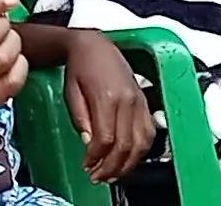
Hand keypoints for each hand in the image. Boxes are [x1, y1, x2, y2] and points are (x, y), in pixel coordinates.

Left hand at [63, 30, 153, 182]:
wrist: (94, 44)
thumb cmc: (80, 65)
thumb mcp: (71, 91)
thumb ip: (80, 118)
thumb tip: (88, 143)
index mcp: (106, 97)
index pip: (106, 139)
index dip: (97, 158)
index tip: (87, 166)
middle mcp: (128, 100)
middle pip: (125, 145)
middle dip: (111, 167)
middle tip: (98, 176)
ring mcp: (140, 101)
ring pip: (142, 143)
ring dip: (128, 164)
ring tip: (113, 173)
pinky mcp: (145, 102)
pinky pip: (150, 132)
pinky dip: (141, 150)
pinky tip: (129, 158)